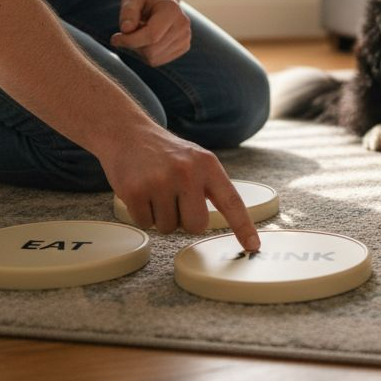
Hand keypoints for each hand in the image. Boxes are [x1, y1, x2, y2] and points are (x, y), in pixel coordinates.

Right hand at [104, 126, 259, 250]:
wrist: (127, 133)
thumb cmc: (166, 154)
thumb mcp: (195, 160)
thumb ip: (210, 186)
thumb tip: (232, 223)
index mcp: (207, 165)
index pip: (231, 201)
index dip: (243, 227)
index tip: (253, 247)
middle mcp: (187, 172)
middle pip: (196, 225)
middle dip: (184, 220)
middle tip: (173, 199)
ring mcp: (160, 181)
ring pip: (168, 228)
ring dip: (161, 216)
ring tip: (155, 190)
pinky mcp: (135, 191)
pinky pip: (146, 223)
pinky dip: (142, 214)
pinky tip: (140, 192)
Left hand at [110, 0, 191, 66]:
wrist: (162, 1)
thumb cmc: (145, 0)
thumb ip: (128, 11)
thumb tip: (126, 29)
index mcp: (172, 10)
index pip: (151, 35)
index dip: (130, 40)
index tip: (114, 38)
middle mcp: (182, 25)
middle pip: (151, 50)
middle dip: (134, 45)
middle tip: (129, 32)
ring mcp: (185, 38)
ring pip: (154, 58)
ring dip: (140, 50)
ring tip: (141, 33)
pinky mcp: (184, 47)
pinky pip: (158, 61)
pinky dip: (148, 54)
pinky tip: (149, 40)